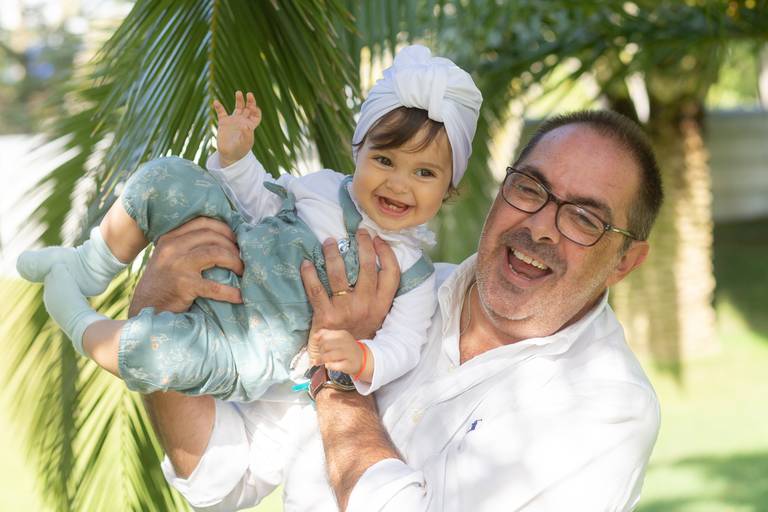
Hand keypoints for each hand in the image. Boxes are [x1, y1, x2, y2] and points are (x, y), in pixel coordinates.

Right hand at [129, 217, 243, 315]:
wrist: (144, 310)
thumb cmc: (161, 285)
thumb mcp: (167, 258)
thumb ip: (185, 246)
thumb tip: (221, 239)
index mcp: (169, 238)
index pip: (202, 222)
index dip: (224, 228)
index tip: (235, 238)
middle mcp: (172, 248)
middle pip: (212, 236)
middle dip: (232, 245)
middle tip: (242, 256)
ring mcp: (178, 265)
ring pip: (216, 253)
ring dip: (235, 262)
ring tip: (242, 271)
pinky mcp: (184, 285)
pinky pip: (214, 286)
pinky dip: (230, 292)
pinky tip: (239, 296)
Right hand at [214, 91, 261, 166]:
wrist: (229, 155)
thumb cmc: (240, 150)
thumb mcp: (245, 144)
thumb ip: (246, 135)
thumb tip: (246, 125)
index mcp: (250, 125)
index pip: (256, 115)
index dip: (256, 110)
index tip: (254, 108)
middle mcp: (243, 120)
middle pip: (248, 108)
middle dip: (250, 101)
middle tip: (249, 94)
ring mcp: (233, 120)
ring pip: (238, 107)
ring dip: (239, 99)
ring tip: (239, 92)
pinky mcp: (223, 122)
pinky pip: (221, 112)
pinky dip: (218, 107)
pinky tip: (216, 102)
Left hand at [300, 229, 399, 339]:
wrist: (345, 362)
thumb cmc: (360, 333)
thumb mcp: (377, 316)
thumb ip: (377, 294)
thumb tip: (372, 263)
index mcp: (381, 305)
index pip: (391, 273)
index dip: (386, 253)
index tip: (378, 239)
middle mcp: (366, 305)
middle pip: (367, 267)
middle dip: (363, 245)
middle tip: (359, 233)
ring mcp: (346, 310)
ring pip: (339, 273)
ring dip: (333, 253)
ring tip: (329, 242)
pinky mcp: (326, 316)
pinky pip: (316, 290)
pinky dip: (309, 274)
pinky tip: (305, 263)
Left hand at [309, 329, 370, 379]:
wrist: (362, 359)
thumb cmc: (346, 349)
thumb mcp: (339, 338)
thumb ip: (326, 335)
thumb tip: (315, 336)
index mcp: (342, 334)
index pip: (324, 336)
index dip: (319, 342)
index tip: (320, 347)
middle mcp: (346, 342)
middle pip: (325, 346)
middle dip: (320, 351)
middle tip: (322, 355)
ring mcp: (348, 354)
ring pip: (328, 356)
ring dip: (322, 359)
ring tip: (324, 361)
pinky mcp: (349, 365)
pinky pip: (334, 366)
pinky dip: (329, 366)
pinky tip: (329, 365)